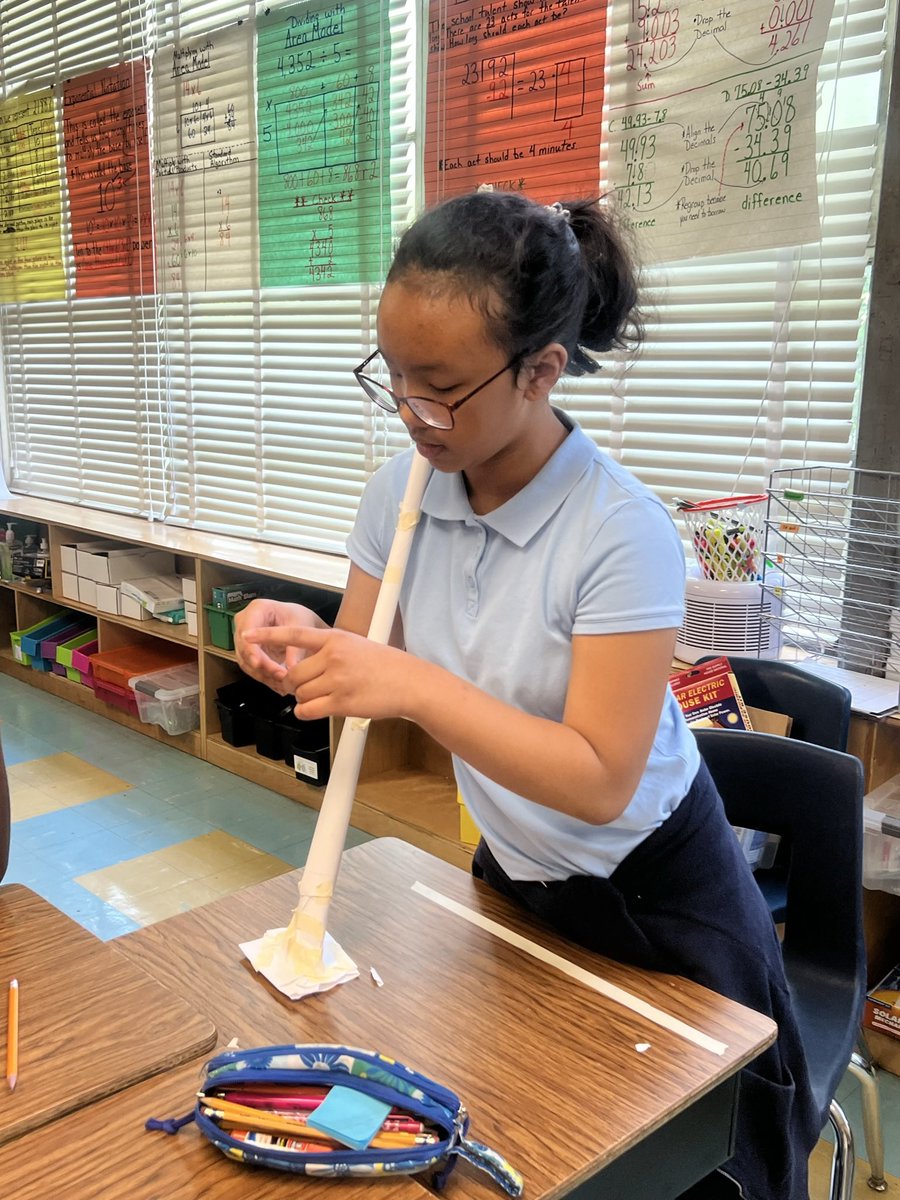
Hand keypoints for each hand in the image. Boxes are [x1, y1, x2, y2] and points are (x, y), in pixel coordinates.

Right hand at [233, 600, 325, 691]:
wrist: (298, 622)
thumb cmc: (298, 618)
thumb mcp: (301, 628)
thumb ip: (295, 649)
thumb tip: (291, 669)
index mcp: (257, 609)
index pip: (247, 630)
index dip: (250, 649)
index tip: (258, 663)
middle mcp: (245, 623)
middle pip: (244, 648)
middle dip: (261, 666)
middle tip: (279, 678)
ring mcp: (244, 639)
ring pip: (246, 662)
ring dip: (263, 675)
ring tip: (282, 685)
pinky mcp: (248, 653)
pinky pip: (252, 669)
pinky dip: (265, 678)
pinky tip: (279, 685)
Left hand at [241, 625, 413, 720]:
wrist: (409, 683)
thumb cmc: (386, 666)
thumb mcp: (356, 645)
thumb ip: (330, 649)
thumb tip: (307, 665)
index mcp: (335, 638)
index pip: (294, 633)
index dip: (267, 635)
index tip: (247, 636)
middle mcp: (333, 656)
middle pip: (293, 673)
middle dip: (295, 684)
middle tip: (308, 688)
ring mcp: (337, 679)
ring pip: (299, 693)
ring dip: (304, 699)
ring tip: (323, 698)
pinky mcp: (341, 702)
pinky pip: (308, 710)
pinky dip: (307, 713)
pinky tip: (318, 710)